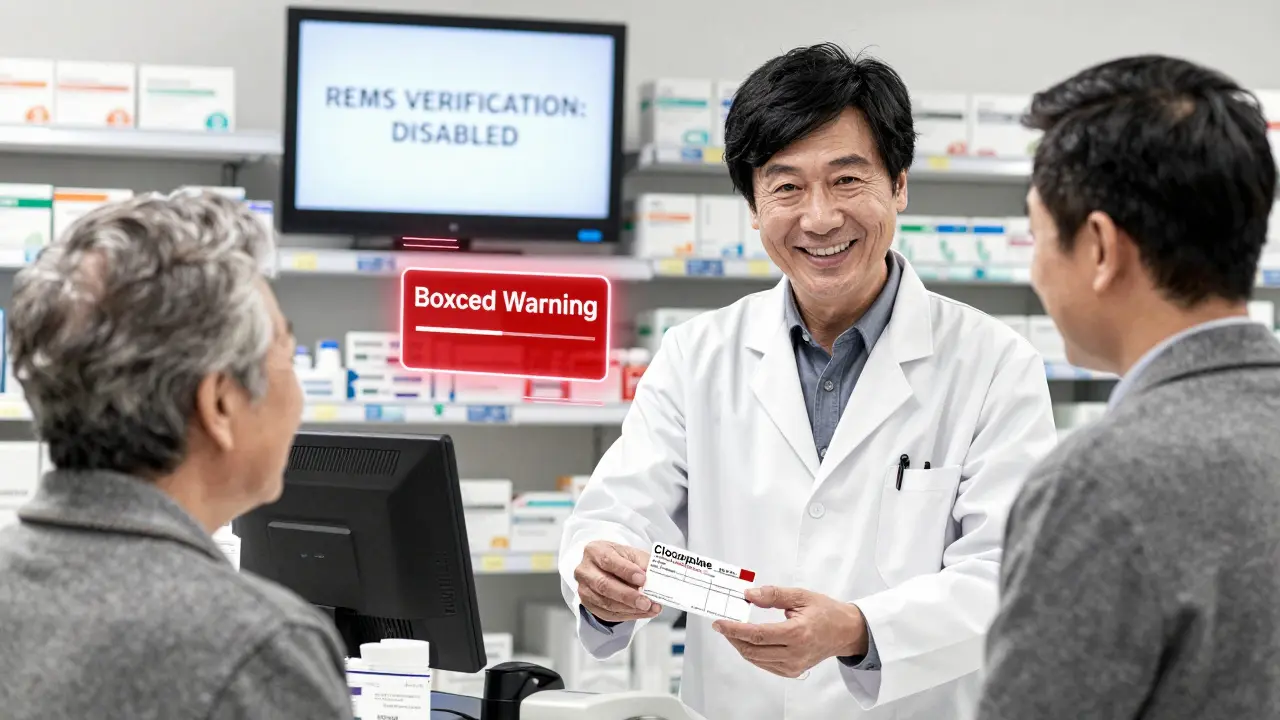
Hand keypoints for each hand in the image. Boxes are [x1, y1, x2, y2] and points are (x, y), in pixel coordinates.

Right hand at [573, 541, 662, 622]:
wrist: (605, 567)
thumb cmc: (619, 559)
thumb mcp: (631, 553)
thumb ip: (643, 563)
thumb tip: (655, 577)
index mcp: (594, 551)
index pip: (608, 561)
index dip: (626, 571)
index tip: (643, 579)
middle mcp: (585, 570)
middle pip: (604, 585)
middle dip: (628, 596)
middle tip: (646, 602)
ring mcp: (584, 589)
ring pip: (606, 603)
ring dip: (630, 608)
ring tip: (650, 608)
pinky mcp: (588, 604)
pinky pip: (608, 613)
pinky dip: (628, 615)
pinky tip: (641, 612)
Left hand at [713, 586, 867, 678]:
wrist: (845, 632)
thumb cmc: (826, 612)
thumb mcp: (801, 596)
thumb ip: (773, 595)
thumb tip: (749, 595)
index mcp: (797, 633)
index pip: (757, 634)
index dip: (734, 629)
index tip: (720, 623)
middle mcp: (795, 654)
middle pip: (752, 650)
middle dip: (733, 637)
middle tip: (723, 625)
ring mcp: (793, 666)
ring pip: (755, 659)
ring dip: (740, 645)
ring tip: (733, 631)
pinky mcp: (792, 671)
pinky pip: (764, 664)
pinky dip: (752, 653)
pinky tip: (749, 641)